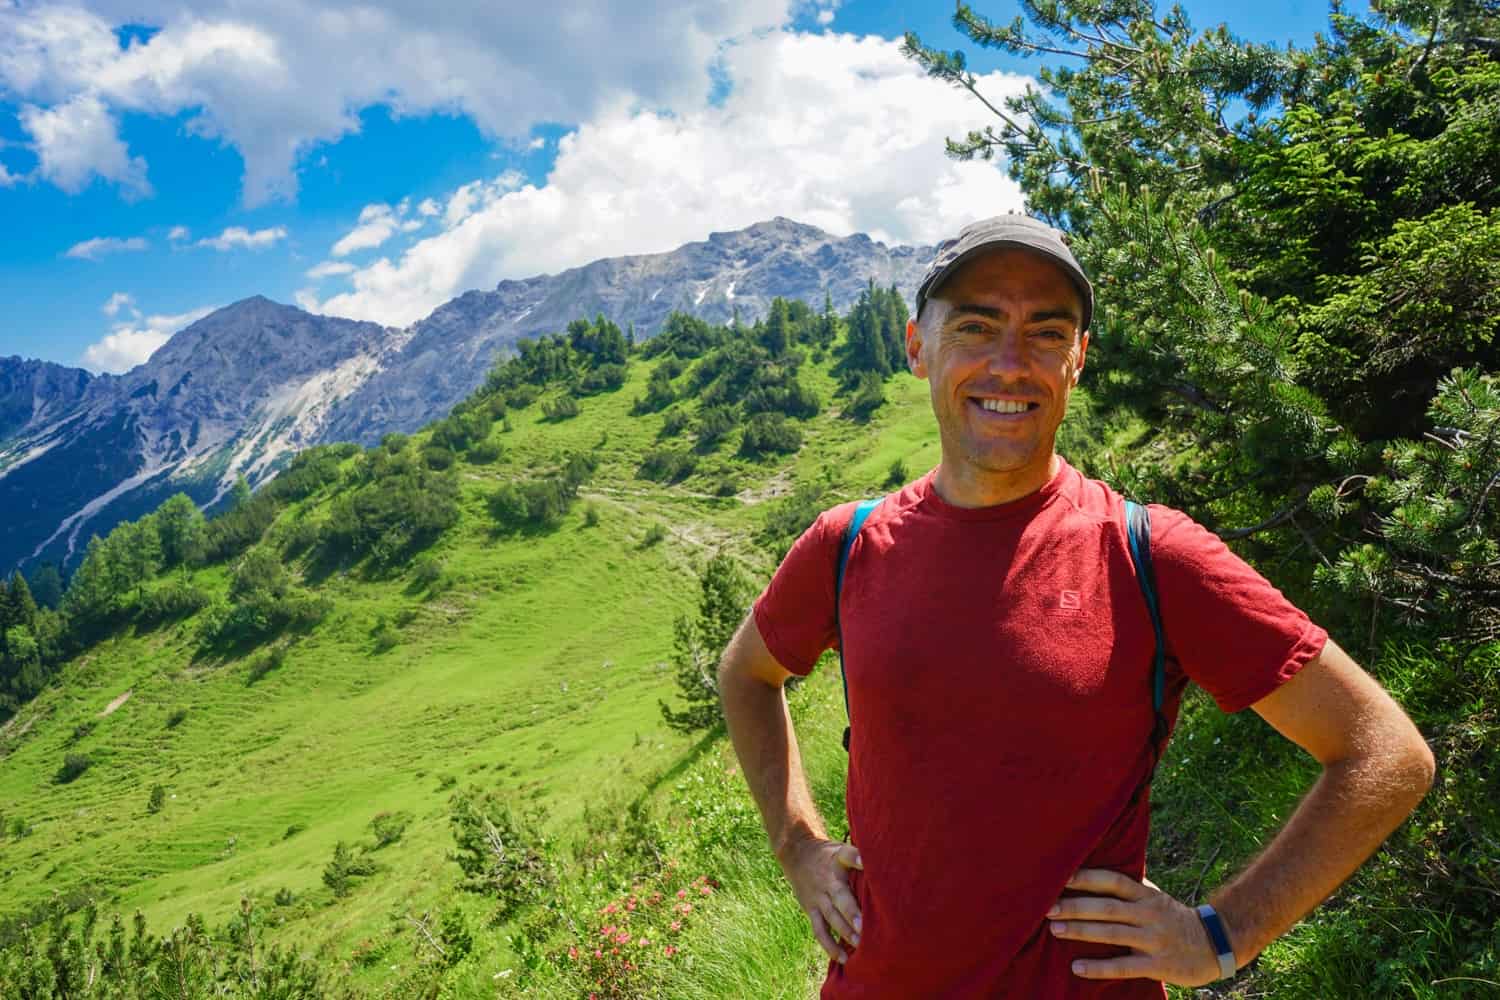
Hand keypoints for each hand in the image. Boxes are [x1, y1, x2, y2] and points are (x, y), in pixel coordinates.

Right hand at [779, 837, 862, 963]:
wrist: (796, 854)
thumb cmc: (828, 855)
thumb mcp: (840, 848)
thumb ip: (858, 858)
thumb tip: (884, 864)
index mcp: (837, 860)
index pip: (847, 855)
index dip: (856, 858)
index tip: (865, 862)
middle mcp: (827, 880)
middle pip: (840, 896)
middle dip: (852, 912)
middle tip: (864, 927)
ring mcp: (817, 896)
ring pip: (831, 916)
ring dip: (845, 932)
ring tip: (860, 945)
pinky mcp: (810, 909)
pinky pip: (819, 930)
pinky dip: (829, 945)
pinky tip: (843, 958)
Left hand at [1047, 868, 1224, 985]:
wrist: (1215, 945)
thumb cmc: (1174, 918)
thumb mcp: (1155, 897)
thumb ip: (1130, 885)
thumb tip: (1097, 865)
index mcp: (1146, 895)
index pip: (1114, 880)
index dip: (1088, 877)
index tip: (1061, 876)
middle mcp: (1149, 914)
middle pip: (1108, 907)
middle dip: (1076, 906)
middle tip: (1047, 907)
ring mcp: (1154, 940)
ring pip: (1112, 934)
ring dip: (1081, 932)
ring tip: (1055, 930)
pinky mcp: (1158, 966)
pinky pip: (1124, 966)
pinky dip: (1100, 967)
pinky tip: (1077, 967)